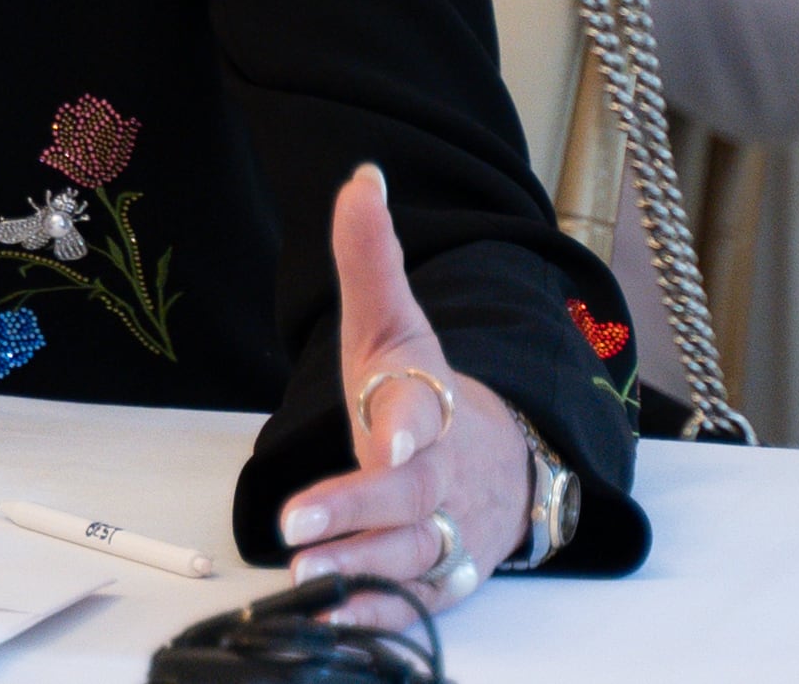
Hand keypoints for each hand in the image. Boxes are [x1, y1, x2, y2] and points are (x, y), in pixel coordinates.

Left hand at [277, 166, 535, 621]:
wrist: (499, 462)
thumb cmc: (423, 389)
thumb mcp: (392, 322)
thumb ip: (369, 257)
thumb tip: (359, 178)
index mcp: (427, 406)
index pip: (419, 414)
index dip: (406, 427)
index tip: (387, 439)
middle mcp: (438, 475)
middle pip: (408, 498)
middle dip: (358, 510)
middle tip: (298, 525)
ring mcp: (442, 532)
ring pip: (408, 559)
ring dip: (357, 572)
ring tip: (304, 580)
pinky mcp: (436, 578)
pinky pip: (410, 603)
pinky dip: (373, 616)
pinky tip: (328, 620)